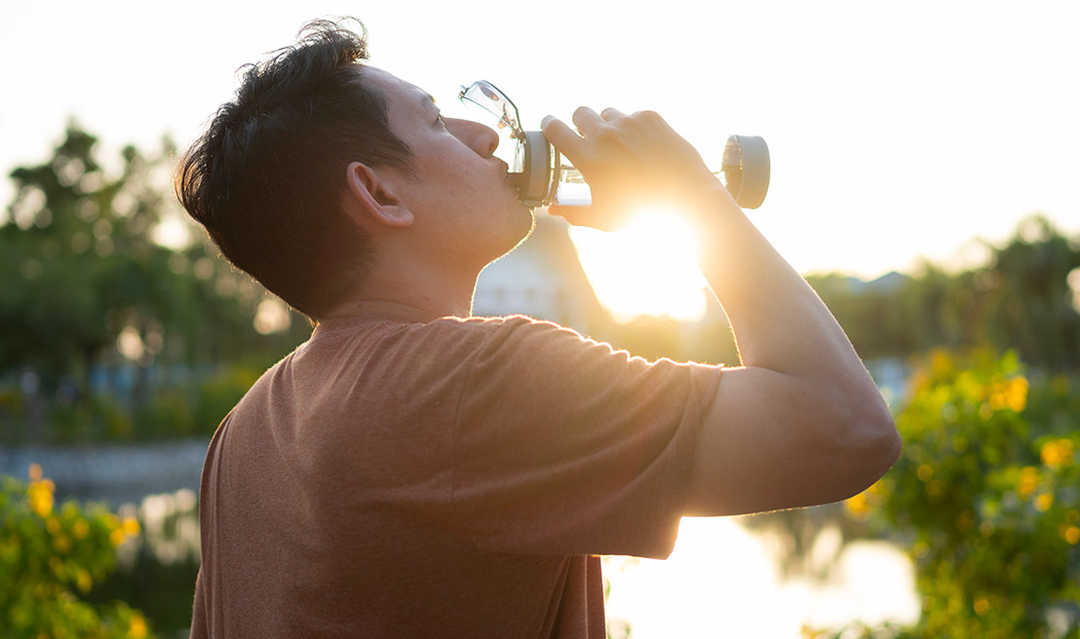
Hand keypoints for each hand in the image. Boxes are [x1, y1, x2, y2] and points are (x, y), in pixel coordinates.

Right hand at [541, 107, 725, 230]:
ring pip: (608, 113)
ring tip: (620, 146)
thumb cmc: (642, 212)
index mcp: (587, 157)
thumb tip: (552, 209)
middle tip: (588, 137)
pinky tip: (646, 147)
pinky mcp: (651, 117)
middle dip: (580, 123)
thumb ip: (573, 212)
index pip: (555, 129)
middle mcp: (605, 134)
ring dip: (608, 125)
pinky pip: (634, 116)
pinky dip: (635, 128)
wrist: (686, 197)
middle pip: (580, 112)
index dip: (549, 126)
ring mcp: (629, 122)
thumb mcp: (602, 217)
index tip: (550, 126)